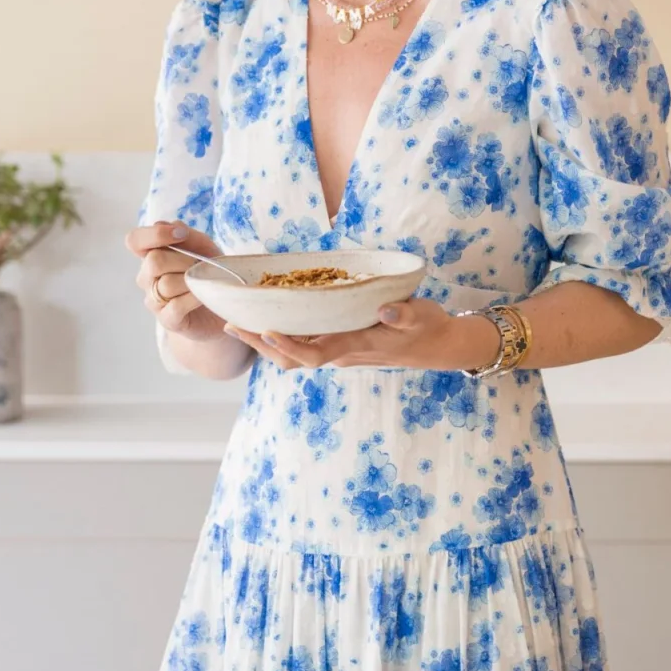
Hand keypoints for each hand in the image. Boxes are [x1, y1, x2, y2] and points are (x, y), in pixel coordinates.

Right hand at [124, 220, 230, 343]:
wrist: (221, 306)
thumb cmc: (208, 273)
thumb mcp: (204, 248)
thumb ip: (189, 236)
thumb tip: (173, 226)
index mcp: (151, 255)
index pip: (134, 240)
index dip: (154, 234)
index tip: (181, 234)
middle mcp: (147, 277)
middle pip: (153, 261)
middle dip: (183, 260)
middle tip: (200, 264)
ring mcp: (155, 300)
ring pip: (166, 284)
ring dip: (191, 280)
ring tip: (204, 281)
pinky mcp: (168, 320)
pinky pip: (176, 306)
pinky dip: (193, 298)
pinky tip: (203, 296)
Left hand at [227, 298, 498, 371]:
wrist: (438, 345)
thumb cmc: (429, 328)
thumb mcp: (422, 317)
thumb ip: (404, 315)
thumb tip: (387, 311)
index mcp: (356, 346)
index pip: (313, 354)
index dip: (288, 346)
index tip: (266, 331)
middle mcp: (342, 353)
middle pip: (292, 359)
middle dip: (261, 345)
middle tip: (231, 325)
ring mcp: (340, 351)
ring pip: (294, 355)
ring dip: (265, 343)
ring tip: (238, 324)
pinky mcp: (340, 344)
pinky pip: (304, 346)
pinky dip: (282, 337)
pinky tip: (269, 320)